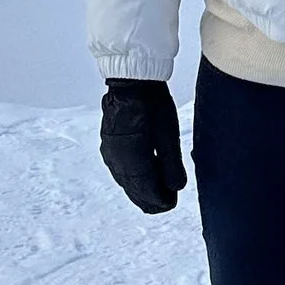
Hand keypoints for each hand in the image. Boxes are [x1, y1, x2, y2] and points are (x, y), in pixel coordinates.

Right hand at [100, 78, 185, 213]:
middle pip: (133, 189)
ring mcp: (110, 153)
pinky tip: (142, 177)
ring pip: (125, 181)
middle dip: (150, 198)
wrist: (131, 81)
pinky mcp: (109, 146)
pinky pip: (120, 171)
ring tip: (157, 193)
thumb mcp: (168, 134)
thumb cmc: (152, 103)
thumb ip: (172, 164)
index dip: (159, 200)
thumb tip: (176, 188)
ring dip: (141, 189)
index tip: (171, 203)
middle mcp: (117, 160)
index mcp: (132, 159)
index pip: (146, 189)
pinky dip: (132, 179)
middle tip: (166, 203)